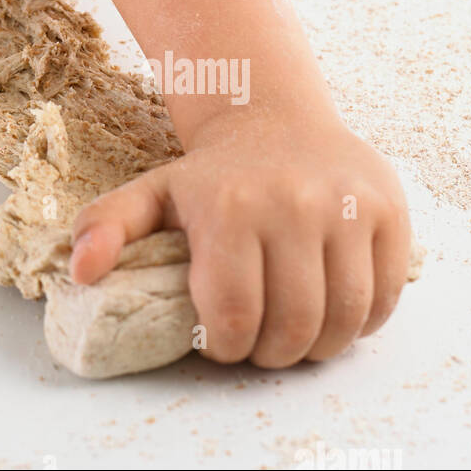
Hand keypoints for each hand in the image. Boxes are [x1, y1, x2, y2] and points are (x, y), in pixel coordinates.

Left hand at [68, 107, 411, 366]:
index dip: (227, 346)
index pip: (236, 317)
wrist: (272, 117)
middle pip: (294, 325)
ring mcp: (347, 206)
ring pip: (345, 318)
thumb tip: (80, 272)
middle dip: (273, 353)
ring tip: (295, 335)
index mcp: (228, 206)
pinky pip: (385, 296)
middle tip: (260, 345)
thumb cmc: (211, 174)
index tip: (220, 339)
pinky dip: (363, 321)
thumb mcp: (152, 193)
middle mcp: (292, 204)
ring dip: (320, 346)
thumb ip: (107, 227)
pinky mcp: (389, 210)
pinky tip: (331, 309)